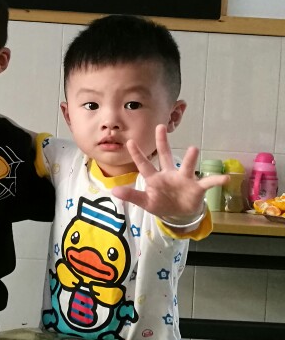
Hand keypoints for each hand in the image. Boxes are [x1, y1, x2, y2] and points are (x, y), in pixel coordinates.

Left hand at [110, 125, 228, 224]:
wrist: (179, 214)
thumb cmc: (161, 203)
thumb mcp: (145, 202)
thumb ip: (131, 196)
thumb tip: (114, 191)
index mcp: (154, 178)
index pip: (144, 164)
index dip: (137, 154)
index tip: (130, 141)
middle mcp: (169, 174)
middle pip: (165, 155)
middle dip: (162, 142)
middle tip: (160, 126)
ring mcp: (184, 179)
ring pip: (186, 166)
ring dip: (190, 158)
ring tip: (194, 148)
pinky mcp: (197, 188)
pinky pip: (208, 182)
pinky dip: (216, 180)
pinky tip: (226, 178)